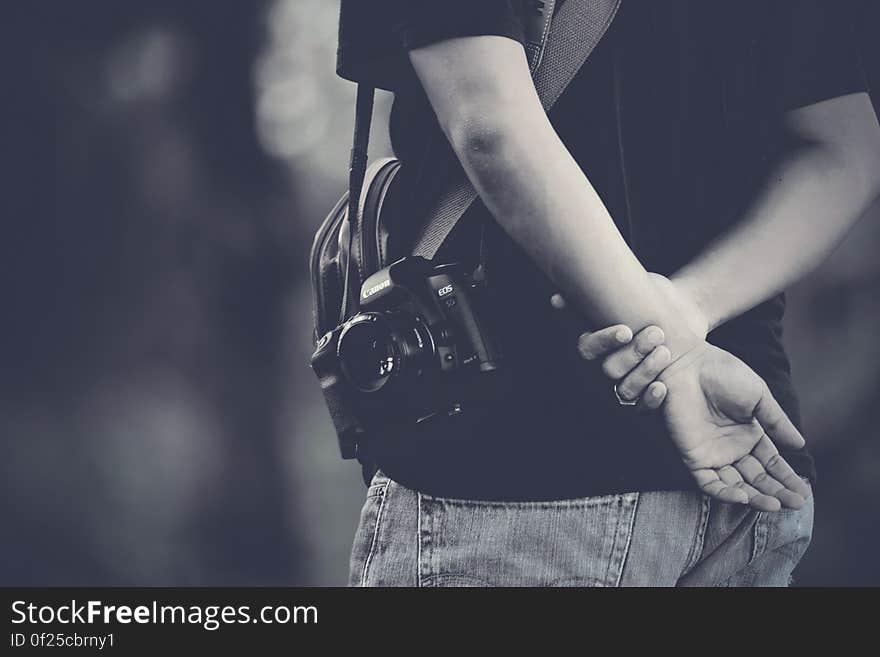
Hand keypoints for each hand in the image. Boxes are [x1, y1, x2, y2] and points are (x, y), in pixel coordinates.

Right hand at [550, 293, 670, 409]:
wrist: (683, 321)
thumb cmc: (649, 305)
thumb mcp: (630, 293)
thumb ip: (604, 292)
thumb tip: (556, 299)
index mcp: (593, 346)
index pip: (588, 348)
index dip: (605, 341)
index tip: (626, 331)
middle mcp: (602, 370)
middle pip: (609, 369)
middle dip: (634, 352)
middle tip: (656, 334)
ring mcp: (621, 388)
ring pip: (625, 389)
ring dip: (645, 371)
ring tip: (664, 352)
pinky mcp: (641, 403)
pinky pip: (641, 408)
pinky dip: (650, 399)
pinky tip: (661, 386)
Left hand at [658, 342, 810, 510]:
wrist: (689, 364)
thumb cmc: (723, 373)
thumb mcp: (759, 397)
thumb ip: (777, 423)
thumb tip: (800, 445)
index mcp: (749, 434)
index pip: (771, 463)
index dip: (786, 478)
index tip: (803, 492)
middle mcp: (731, 448)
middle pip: (757, 478)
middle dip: (776, 492)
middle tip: (796, 504)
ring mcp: (712, 454)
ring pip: (736, 484)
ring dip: (755, 497)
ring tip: (775, 505)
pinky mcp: (693, 456)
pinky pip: (708, 482)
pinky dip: (724, 492)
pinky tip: (744, 497)